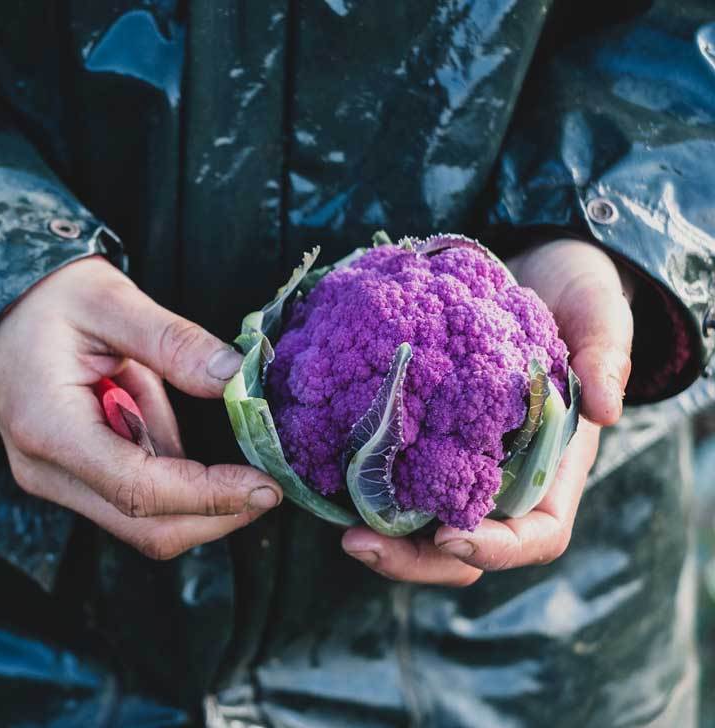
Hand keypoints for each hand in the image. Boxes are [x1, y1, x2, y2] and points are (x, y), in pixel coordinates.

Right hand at [0, 257, 282, 559]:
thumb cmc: (44, 299)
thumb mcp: (108, 298)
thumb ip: (171, 340)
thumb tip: (234, 377)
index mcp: (48, 428)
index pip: (138, 489)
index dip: (209, 495)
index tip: (265, 486)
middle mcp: (45, 470)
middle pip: (144, 527)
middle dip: (215, 514)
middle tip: (269, 484)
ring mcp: (54, 481)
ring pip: (142, 522)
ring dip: (197, 495)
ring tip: (210, 439)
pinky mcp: (70, 479)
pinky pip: (133, 499)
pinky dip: (174, 478)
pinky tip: (175, 430)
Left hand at [342, 239, 633, 584]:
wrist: (526, 267)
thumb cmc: (571, 296)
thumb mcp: (598, 314)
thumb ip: (607, 356)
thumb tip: (608, 409)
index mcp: (553, 468)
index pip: (535, 535)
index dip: (497, 548)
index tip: (450, 537)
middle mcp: (501, 479)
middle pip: (463, 550)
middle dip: (414, 560)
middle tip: (359, 544)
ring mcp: (454, 463)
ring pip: (417, 527)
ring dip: (380, 537)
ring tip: (338, 530)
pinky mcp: (415, 438)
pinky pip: (387, 479)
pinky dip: (358, 489)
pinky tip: (321, 477)